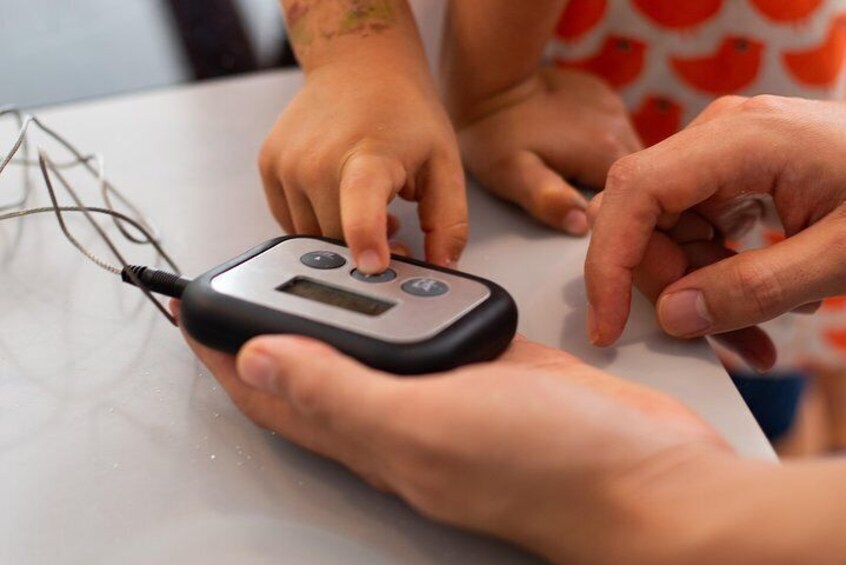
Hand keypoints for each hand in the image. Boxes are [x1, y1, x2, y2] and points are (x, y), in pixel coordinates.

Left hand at [178, 307, 728, 561]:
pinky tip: (408, 276)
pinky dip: (413, 299)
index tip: (192, 311)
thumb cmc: (547, 466)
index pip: (277, 396)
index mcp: (375, 436)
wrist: (653, 476)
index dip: (227, 357)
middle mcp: (405, 416)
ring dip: (340, 305)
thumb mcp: (427, 424)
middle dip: (275, 324)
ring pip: (378, 343)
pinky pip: (438, 327)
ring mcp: (452, 390)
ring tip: (309, 268)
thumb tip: (255, 362)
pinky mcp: (496, 366)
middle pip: (319, 366)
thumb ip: (340, 393)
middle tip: (247, 278)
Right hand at [259, 67, 467, 272]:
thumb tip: (442, 266)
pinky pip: (291, 220)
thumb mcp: (443, 163)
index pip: (360, 206)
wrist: (358, 63)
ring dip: (340, 234)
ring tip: (369, 205)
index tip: (373, 265)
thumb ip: (448, 220)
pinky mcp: (268, 166)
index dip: (365, 240)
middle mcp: (317, 161)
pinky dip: (317, 220)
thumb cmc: (402, 110)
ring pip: (311, 236)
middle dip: (366, 248)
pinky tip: (340, 197)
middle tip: (395, 228)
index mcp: (367, 157)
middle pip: (338, 239)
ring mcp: (287, 164)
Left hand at [456, 68, 641, 234]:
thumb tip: (582, 225)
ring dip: (610, 168)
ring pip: (627, 151)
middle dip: (618, 192)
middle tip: (581, 202)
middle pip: (635, 175)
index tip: (592, 222)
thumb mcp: (513, 176)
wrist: (488, 81)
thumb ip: (549, 201)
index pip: (634, 198)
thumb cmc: (495, 136)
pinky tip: (573, 149)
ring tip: (577, 178)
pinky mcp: (600, 95)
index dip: (616, 214)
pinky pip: (613, 129)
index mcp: (605, 151)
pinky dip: (600, 143)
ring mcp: (611, 107)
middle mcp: (618, 125)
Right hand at [586, 96, 845, 362]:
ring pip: (666, 230)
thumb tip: (672, 316)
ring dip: (694, 289)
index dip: (610, 261)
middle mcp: (720, 135)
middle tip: (714, 339)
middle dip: (667, 286)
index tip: (609, 323)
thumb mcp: (841, 258)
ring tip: (750, 336)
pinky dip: (712, 275)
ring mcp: (724, 153)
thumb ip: (753, 289)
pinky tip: (754, 305)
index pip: (635, 192)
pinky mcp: (732, 174)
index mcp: (742, 136)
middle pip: (645, 217)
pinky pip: (694, 229)